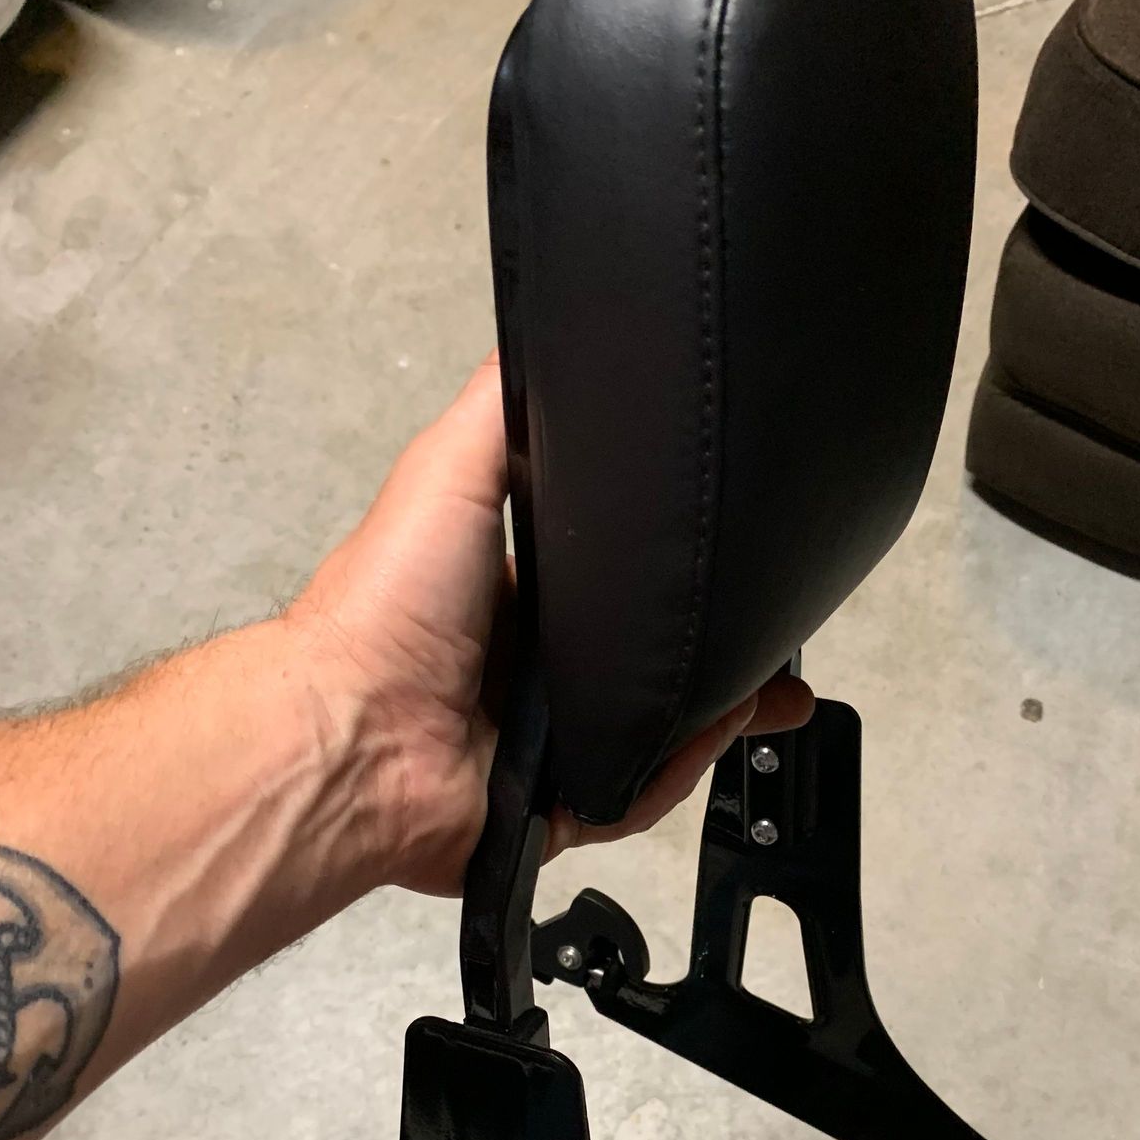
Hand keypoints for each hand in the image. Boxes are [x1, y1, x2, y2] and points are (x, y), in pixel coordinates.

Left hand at [287, 357, 813, 895]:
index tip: (740, 567)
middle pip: (652, 667)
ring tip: (771, 693)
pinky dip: (673, 774)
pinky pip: (633, 798)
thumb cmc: (387, 604)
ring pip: (656, 736)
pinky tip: (711, 738)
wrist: (357, 732)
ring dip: (716, 717)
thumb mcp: (451, 468)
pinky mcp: (553, 810)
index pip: (620, 589)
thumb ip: (507, 408)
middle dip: (723, 662)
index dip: (681, 579)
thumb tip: (560, 329)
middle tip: (782, 653)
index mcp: (516, 602)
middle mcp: (531, 676)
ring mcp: (545, 749)